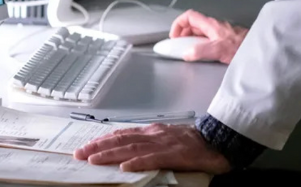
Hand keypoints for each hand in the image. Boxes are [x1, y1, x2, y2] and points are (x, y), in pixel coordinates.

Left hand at [74, 124, 230, 173]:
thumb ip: (149, 144)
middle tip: (79, 153)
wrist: (220, 141)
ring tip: (94, 160)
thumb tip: (128, 153)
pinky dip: (137, 162)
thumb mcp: (168, 139)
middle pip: (122, 139)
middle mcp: (155, 134)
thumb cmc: (195, 143)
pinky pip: (153, 159)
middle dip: (99, 146)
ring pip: (132, 148)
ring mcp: (165, 143)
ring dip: (111, 154)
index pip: (122, 134)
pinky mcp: (176, 154)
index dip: (102, 140)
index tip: (86, 146)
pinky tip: (124, 167)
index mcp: (153, 131)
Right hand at [169, 10, 248, 63]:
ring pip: (201, 32)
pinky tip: (203, 54)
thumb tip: (186, 53)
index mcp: (211, 25)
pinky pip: (208, 39)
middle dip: (183, 34)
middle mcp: (215, 26)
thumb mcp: (219, 50)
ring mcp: (220, 33)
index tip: (174, 36)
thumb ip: (201, 51)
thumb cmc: (243, 47)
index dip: (178, 24)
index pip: (189, 16)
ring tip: (189, 51)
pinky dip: (201, 45)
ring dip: (192, 40)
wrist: (259, 51)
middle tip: (179, 45)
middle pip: (193, 25)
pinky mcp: (225, 40)